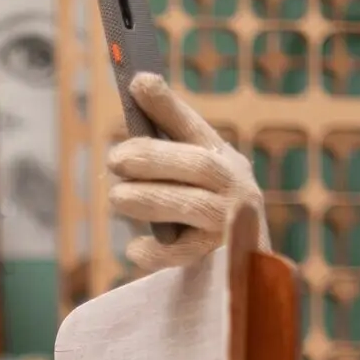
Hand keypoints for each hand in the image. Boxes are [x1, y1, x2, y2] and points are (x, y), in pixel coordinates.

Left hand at [107, 73, 269, 274]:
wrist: (246, 277)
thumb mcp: (192, 180)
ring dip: (148, 198)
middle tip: (114, 159)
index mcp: (226, 161)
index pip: (195, 129)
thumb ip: (166, 144)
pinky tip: (134, 249)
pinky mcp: (222, 260)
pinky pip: (184, 254)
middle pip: (197, 164)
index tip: (137, 82)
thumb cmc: (208, 221)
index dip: (167, 107)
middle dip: (152, 158)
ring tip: (116, 198)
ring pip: (190, 204)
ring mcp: (232, 224)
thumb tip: (137, 86)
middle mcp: (237, 187)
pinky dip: (156, 251)